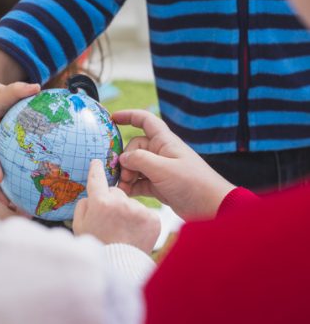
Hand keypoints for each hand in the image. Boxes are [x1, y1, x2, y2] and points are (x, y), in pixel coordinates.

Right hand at [73, 160, 159, 253]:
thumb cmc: (97, 246)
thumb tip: (91, 195)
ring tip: (124, 231)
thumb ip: (83, 206)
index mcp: (100, 202)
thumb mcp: (79, 225)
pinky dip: (141, 221)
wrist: (120, 267)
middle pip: (117, 192)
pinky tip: (135, 233)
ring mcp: (138, 210)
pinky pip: (145, 213)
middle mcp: (120, 202)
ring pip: (132, 203)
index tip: (97, 163)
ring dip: (129, 212)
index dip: (97, 169)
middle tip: (111, 220)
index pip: (97, 178)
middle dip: (114, 201)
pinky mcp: (153, 218)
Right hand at [112, 110, 235, 220]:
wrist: (211, 207)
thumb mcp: (163, 169)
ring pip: (135, 167)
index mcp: (164, 141)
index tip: (112, 118)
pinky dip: (131, 187)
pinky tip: (125, 193)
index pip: (145, 121)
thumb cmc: (192, 183)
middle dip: (125, 161)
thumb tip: (122, 159)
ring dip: (126, 176)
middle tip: (124, 176)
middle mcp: (161, 153)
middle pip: (134, 149)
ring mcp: (160, 170)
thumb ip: (139, 160)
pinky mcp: (159, 186)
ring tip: (123, 188)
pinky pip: (139, 182)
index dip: (128, 116)